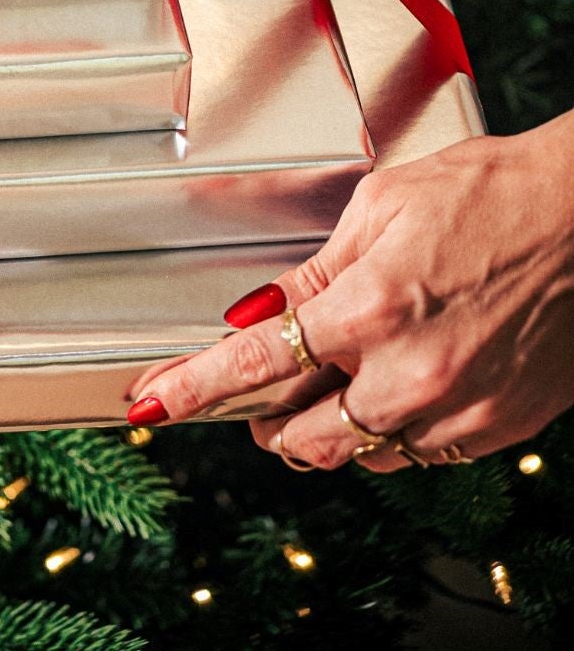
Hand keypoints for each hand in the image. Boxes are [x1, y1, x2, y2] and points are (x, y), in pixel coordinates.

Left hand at [124, 112, 573, 469]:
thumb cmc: (493, 195)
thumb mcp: (381, 207)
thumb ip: (314, 272)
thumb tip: (256, 313)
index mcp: (370, 308)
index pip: (255, 365)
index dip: (194, 388)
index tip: (154, 404)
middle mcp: (410, 374)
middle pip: (299, 437)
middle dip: (262, 422)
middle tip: (252, 399)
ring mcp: (456, 411)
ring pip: (357, 454)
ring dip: (325, 431)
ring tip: (324, 390)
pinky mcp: (496, 430)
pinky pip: (417, 456)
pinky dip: (388, 433)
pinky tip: (390, 391)